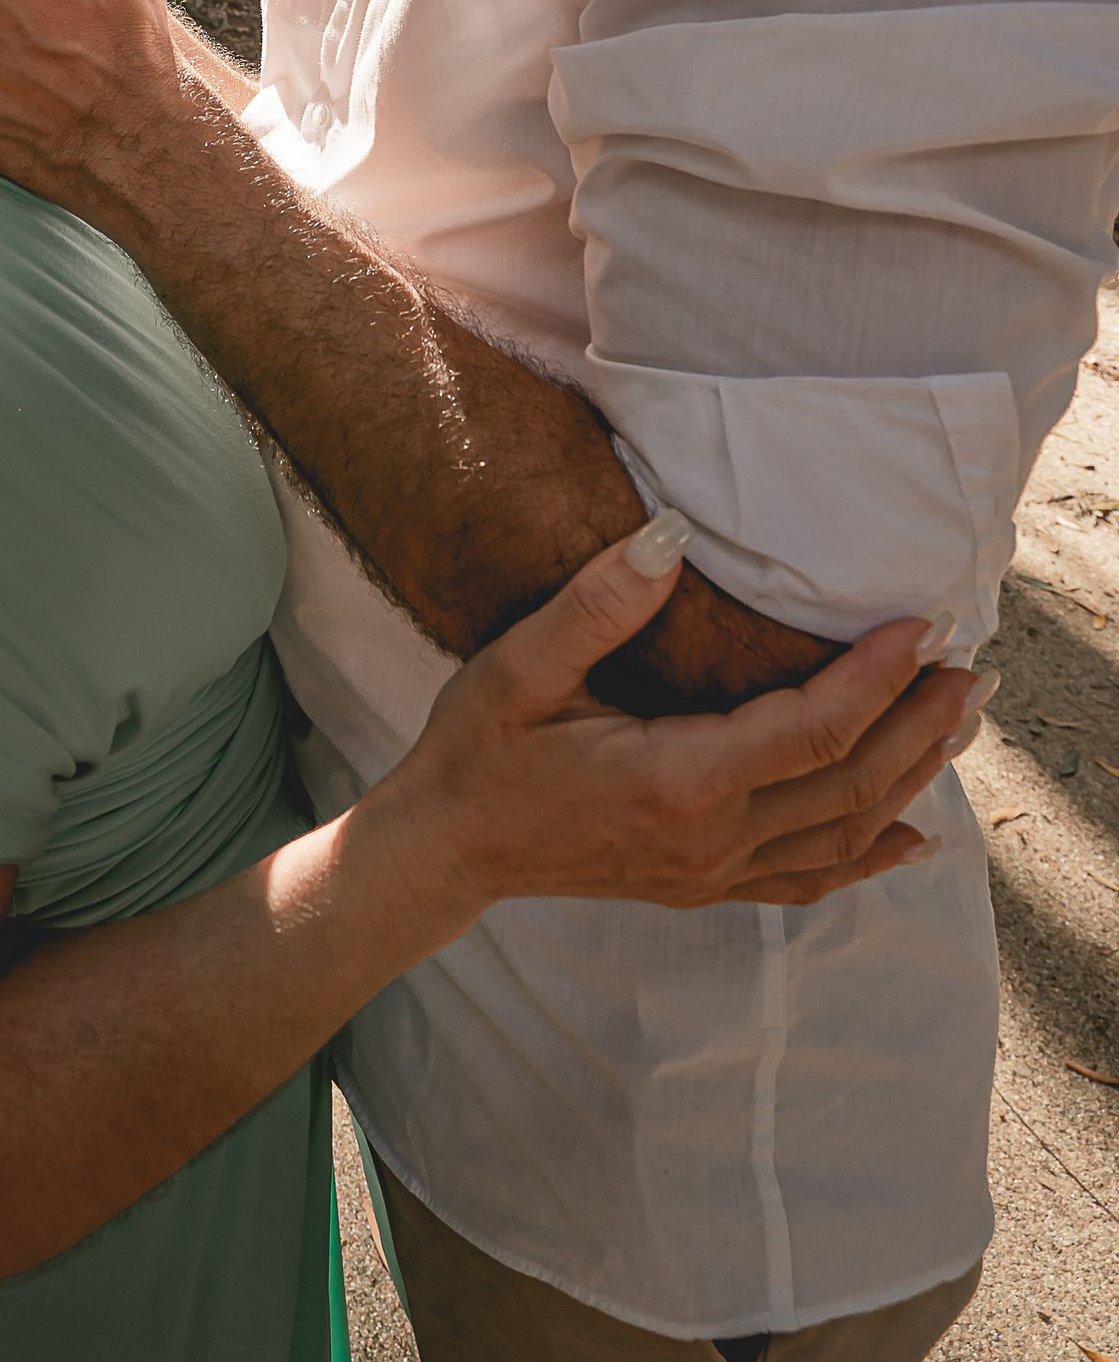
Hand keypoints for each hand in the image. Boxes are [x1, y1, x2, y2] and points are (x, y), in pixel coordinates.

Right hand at [369, 517, 983, 924]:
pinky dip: (869, 855)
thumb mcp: (519, 667)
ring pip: (842, 832)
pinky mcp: (702, 884)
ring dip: (910, 776)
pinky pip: (808, 879)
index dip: (875, 677)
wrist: (446, 847)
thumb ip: (596, 604)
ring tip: (958, 722)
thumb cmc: (478, 749)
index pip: (809, 728)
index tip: (920, 624)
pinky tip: (910, 835)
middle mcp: (709, 838)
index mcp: (675, 781)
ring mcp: (710, 872)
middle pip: (849, 783)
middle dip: (920, 724)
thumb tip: (668, 536)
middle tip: (975, 666)